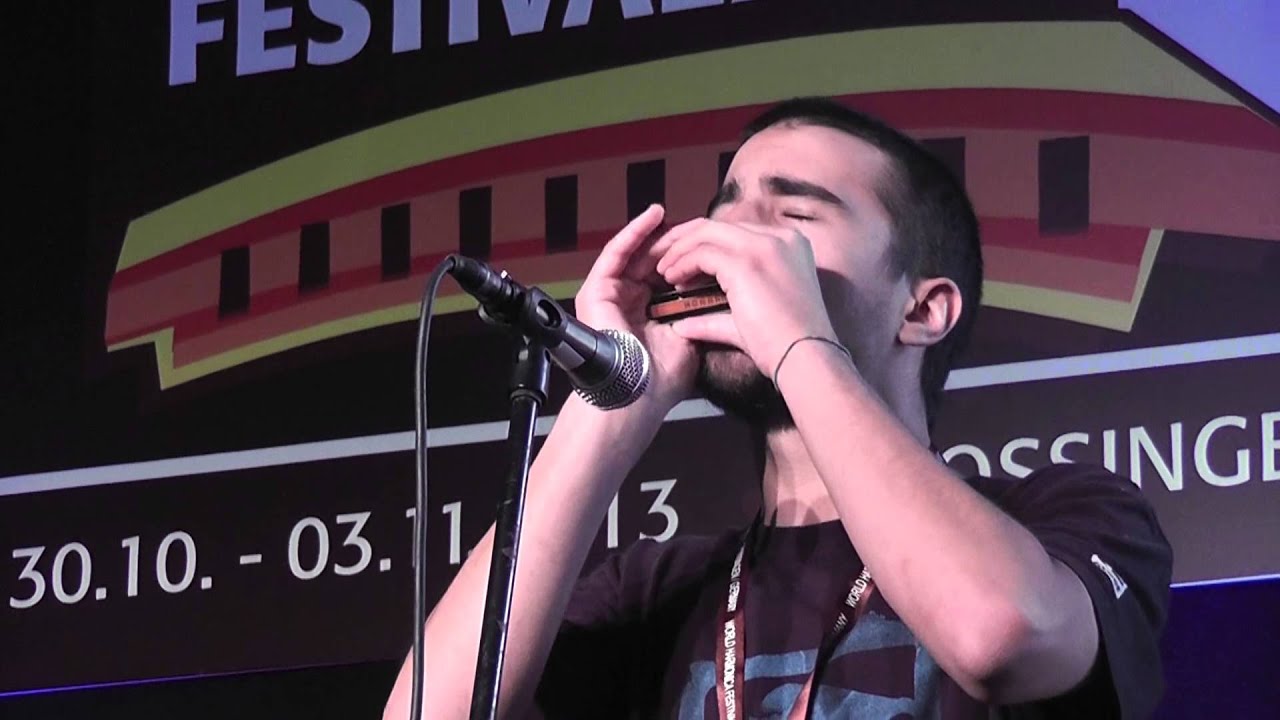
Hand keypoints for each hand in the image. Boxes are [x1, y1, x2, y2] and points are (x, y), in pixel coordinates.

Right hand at [574, 205, 699, 412]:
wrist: (637, 395)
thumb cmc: (661, 379)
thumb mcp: (690, 339)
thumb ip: (701, 317)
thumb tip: (726, 297)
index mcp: (648, 314)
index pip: (668, 276)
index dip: (689, 259)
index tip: (711, 244)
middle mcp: (627, 302)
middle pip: (651, 261)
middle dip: (673, 241)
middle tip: (693, 224)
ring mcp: (610, 295)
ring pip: (633, 253)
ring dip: (654, 232)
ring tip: (671, 212)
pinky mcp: (596, 290)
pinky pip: (616, 253)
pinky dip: (635, 233)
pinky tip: (653, 217)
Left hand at [654, 218, 838, 377]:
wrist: (806, 358)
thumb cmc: (784, 346)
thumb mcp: (749, 320)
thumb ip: (715, 317)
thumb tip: (682, 325)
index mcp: (788, 245)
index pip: (734, 232)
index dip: (703, 243)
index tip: (681, 260)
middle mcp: (779, 237)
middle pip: (718, 226)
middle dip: (684, 240)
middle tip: (661, 258)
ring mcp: (765, 245)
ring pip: (706, 234)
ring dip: (679, 250)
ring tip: (662, 270)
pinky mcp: (748, 260)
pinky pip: (702, 251)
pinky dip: (682, 262)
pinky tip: (672, 279)